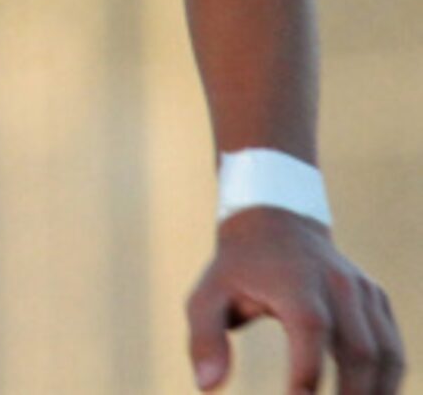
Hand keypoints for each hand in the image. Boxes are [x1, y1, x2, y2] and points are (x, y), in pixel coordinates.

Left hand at [188, 207, 404, 393]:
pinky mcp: (377, 300)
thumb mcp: (208, 293)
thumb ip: (205, 337)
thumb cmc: (237, 267)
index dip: (308, 370)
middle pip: (358, 350)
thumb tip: (207, 387)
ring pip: (385, 354)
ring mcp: (362, 291)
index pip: (310, 327)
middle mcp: (335, 283)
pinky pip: (393, 350)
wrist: (275, 220)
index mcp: (293, 280)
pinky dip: (388, 384)